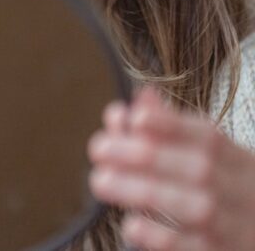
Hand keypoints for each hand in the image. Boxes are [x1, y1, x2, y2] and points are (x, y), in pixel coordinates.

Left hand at [88, 86, 254, 249]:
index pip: (208, 137)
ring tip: (100, 180)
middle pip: (199, 169)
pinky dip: (162, 237)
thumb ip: (171, 130)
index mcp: (236, 160)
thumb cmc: (226, 191)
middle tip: (99, 148)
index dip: (171, 125)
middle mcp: (239, 190)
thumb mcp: (211, 158)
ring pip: (195, 208)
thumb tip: (137, 102)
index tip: (134, 117)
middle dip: (146, 155)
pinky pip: (194, 248)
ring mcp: (233, 226)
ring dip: (143, 192)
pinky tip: (131, 225)